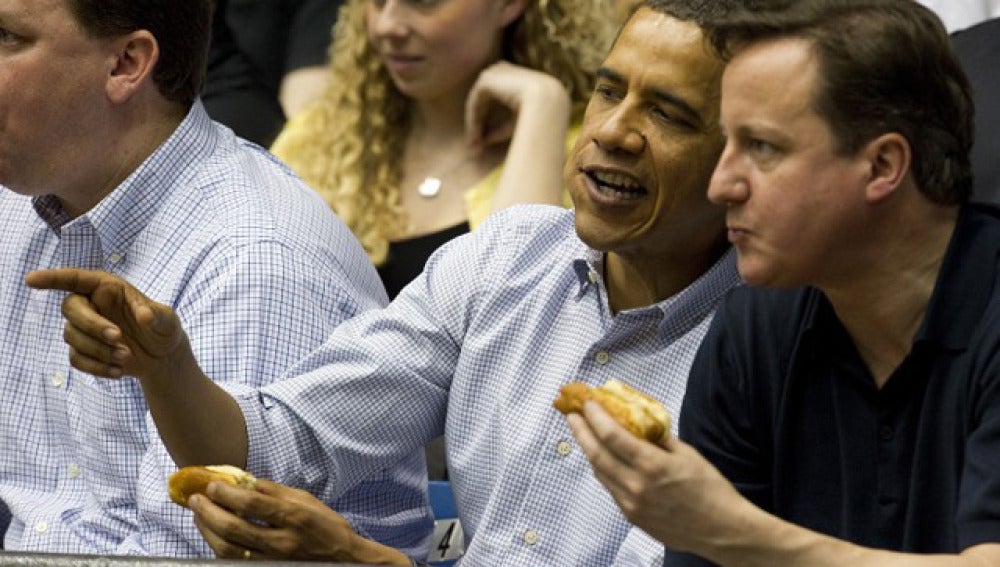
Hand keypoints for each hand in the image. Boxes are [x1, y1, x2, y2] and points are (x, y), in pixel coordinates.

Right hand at [25, 268, 187, 380]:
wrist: (162, 357)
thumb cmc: (164, 329)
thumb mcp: (167, 320)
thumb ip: (157, 315)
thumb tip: (144, 315)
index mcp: (107, 287)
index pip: (75, 279)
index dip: (52, 278)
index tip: (31, 280)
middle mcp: (91, 304)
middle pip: (70, 309)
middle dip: (92, 325)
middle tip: (119, 337)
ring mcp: (84, 328)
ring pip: (72, 336)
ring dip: (99, 349)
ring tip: (127, 356)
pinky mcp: (83, 350)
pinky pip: (77, 359)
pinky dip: (96, 367)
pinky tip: (118, 371)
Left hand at [190, 479, 410, 564]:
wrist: (343, 560)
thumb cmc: (326, 526)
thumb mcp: (306, 500)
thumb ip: (276, 491)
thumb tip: (246, 482)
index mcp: (294, 517)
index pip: (251, 504)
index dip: (226, 494)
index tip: (212, 485)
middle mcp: (282, 541)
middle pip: (233, 528)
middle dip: (209, 512)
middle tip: (195, 499)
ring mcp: (273, 560)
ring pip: (228, 550)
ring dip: (207, 531)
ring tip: (199, 516)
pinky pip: (234, 562)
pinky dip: (219, 548)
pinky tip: (213, 535)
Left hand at [465, 61, 570, 152]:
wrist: (547, 101)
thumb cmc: (539, 114)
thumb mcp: (517, 123)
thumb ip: (499, 129)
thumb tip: (484, 140)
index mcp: (512, 78)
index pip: (493, 99)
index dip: (486, 121)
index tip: (483, 142)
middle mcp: (502, 72)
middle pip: (483, 102)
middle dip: (476, 124)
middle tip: (473, 145)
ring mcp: (493, 73)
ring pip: (477, 103)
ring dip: (473, 124)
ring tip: (473, 144)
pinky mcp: (486, 79)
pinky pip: (474, 102)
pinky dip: (472, 119)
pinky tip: (474, 135)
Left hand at [567, 401, 749, 554]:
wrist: (722, 530)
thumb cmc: (710, 488)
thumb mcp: (687, 453)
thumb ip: (658, 438)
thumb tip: (638, 421)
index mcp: (652, 466)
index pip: (612, 436)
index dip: (595, 417)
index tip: (588, 403)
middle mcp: (636, 486)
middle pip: (597, 454)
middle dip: (581, 431)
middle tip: (572, 414)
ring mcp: (631, 504)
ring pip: (600, 472)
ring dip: (588, 449)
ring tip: (583, 432)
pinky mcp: (632, 516)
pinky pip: (610, 488)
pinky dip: (603, 469)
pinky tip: (602, 458)